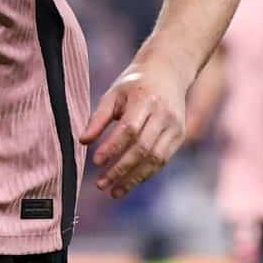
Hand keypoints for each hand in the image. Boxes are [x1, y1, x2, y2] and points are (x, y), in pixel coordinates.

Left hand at [80, 57, 193, 199]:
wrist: (167, 71)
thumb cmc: (134, 84)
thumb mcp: (113, 94)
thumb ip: (98, 118)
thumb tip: (82, 141)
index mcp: (145, 99)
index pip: (129, 129)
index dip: (113, 147)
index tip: (96, 162)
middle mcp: (164, 114)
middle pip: (143, 148)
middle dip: (121, 169)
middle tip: (101, 184)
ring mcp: (175, 126)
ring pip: (155, 159)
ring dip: (134, 178)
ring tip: (114, 191)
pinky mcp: (180, 135)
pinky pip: (163, 160)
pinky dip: (146, 174)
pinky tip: (129, 182)